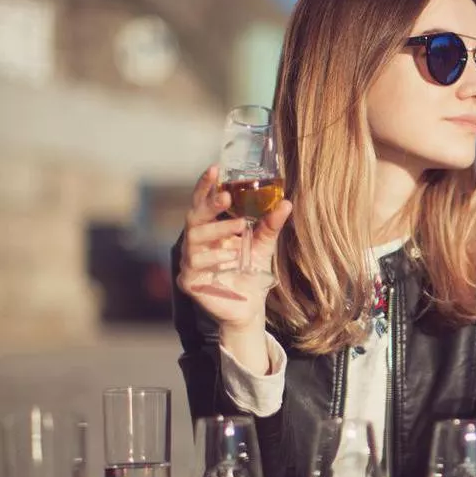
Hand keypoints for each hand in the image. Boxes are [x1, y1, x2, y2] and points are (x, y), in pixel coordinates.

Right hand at [177, 166, 292, 330]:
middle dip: (209, 205)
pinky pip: (196, 265)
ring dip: (218, 232)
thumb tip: (286, 203)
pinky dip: (215, 259)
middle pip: (194, 217)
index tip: (215, 168)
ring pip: (194, 239)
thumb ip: (270, 225)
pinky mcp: (189, 281)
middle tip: (226, 197)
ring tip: (239, 231)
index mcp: (210, 229)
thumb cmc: (251, 273)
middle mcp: (196, 242)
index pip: (202, 203)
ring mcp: (189, 261)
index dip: (205, 186)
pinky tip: (231, 258)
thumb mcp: (263, 245)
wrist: (249, 308)